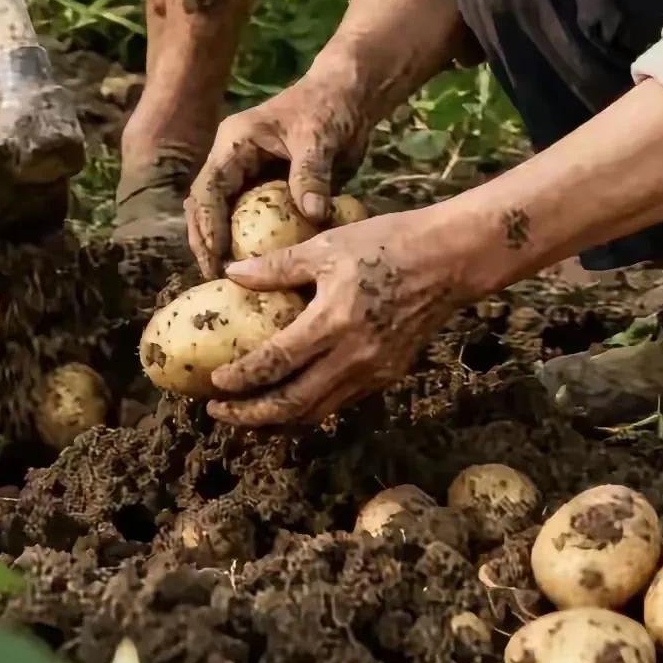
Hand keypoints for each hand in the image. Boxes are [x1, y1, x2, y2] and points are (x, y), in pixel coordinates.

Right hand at [187, 61, 377, 277]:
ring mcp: (250, 175)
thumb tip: (313, 215)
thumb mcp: (318, 137)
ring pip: (225, 215)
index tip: (217, 259)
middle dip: (207, 242)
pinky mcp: (270, 188)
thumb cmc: (328, 107)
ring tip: (232, 281)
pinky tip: (260, 269)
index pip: (209, 189)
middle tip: (217, 278)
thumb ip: (311, 174)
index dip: (208, 225)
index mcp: (235, 143)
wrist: (349, 97)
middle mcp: (235, 161)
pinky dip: (253, 242)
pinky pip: (253, 219)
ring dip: (224, 245)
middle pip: (206, 206)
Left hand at [207, 204, 469, 427]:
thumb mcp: (327, 245)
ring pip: (318, 411)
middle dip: (251, 415)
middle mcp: (353, 357)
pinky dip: (311, 407)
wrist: (449, 259)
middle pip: (292, 405)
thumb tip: (230, 273)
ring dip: (279, 419)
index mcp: (332, 322)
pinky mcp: (389, 374)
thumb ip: (277, 266)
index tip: (214, 384)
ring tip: (249, 414)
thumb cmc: (387, 243)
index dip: (240, 380)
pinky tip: (293, 397)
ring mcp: (374, 371)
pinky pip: (341, 401)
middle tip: (219, 412)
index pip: (275, 364)